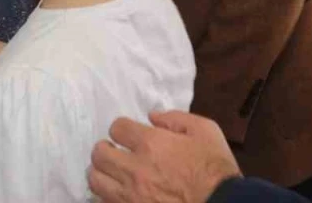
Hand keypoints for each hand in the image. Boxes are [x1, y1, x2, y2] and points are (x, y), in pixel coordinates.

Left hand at [88, 111, 241, 202]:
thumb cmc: (216, 170)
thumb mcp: (205, 130)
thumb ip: (176, 118)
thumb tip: (152, 116)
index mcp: (152, 143)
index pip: (116, 128)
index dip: (122, 129)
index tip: (128, 135)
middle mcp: (135, 169)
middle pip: (99, 154)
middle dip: (105, 149)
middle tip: (114, 152)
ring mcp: (131, 196)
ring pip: (95, 180)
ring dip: (101, 173)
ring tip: (112, 173)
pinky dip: (108, 196)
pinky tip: (119, 194)